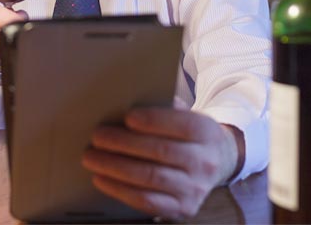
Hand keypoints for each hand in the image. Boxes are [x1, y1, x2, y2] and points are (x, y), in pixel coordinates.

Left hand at [81, 107, 238, 219]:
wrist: (217, 162)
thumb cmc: (189, 134)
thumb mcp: (186, 115)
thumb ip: (164, 108)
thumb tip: (126, 102)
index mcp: (208, 132)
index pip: (183, 125)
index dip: (155, 120)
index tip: (128, 117)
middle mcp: (205, 162)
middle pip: (162, 151)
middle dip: (125, 143)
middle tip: (98, 136)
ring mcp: (195, 189)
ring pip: (151, 178)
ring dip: (116, 167)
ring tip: (92, 158)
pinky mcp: (182, 208)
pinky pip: (147, 202)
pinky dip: (120, 190)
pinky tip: (102, 179)